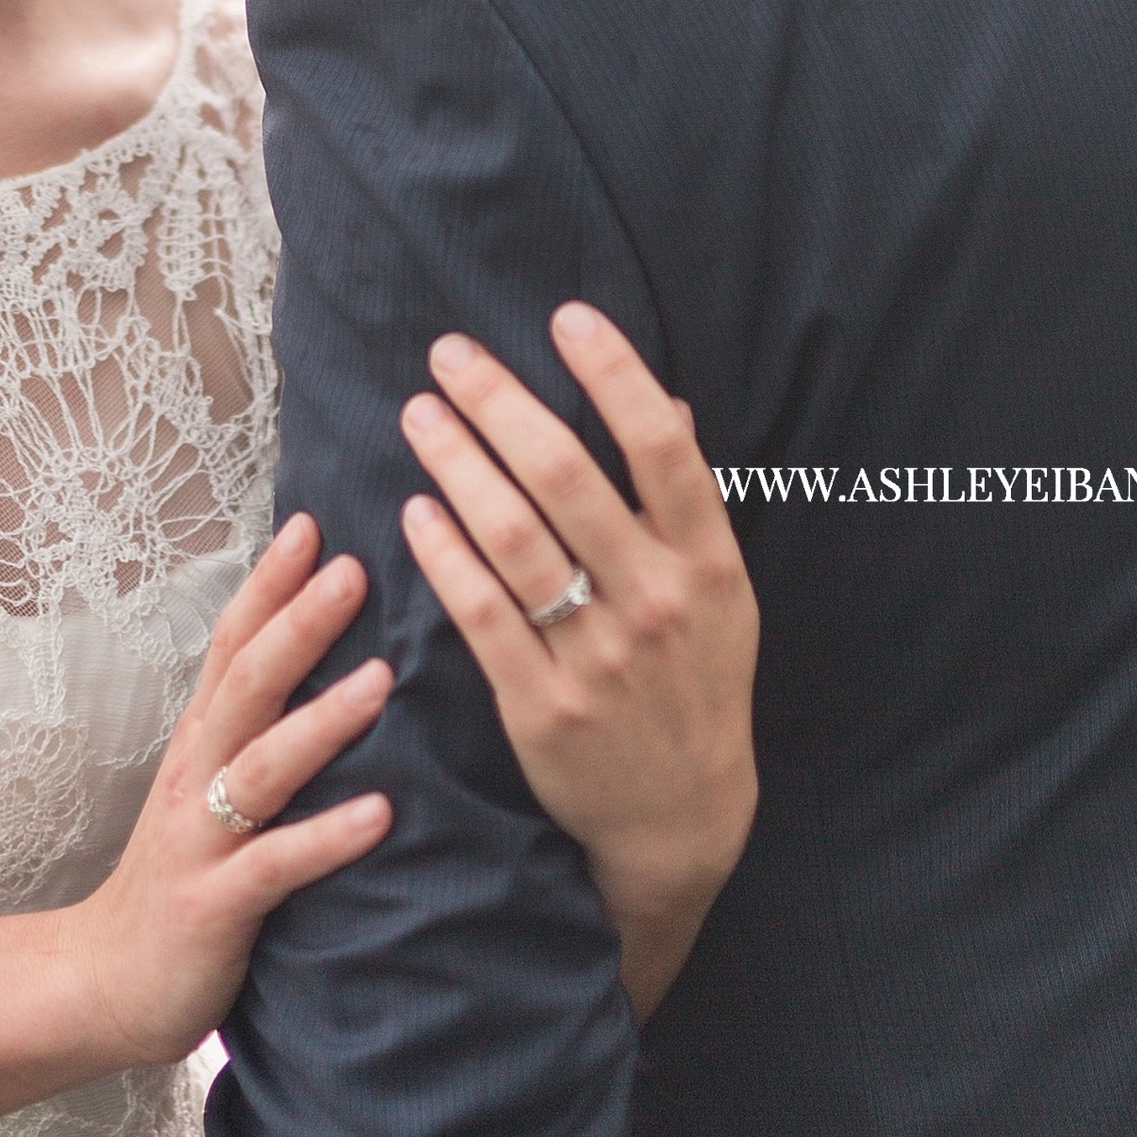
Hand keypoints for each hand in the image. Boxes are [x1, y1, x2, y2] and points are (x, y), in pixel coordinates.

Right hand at [70, 514, 391, 1066]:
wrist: (101, 983)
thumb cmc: (178, 882)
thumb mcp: (210, 794)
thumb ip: (254, 736)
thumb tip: (318, 672)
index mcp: (200, 744)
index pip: (232, 646)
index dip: (267, 584)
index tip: (312, 522)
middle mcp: (197, 776)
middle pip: (246, 684)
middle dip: (298, 622)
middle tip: (354, 567)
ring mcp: (202, 839)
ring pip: (262, 765)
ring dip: (323, 720)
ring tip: (382, 680)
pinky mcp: (214, 904)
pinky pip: (276, 864)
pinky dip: (327, 836)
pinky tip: (380, 814)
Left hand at [400, 303, 756, 1018]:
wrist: (682, 819)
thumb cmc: (695, 684)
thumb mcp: (720, 596)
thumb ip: (688, 505)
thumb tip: (669, 403)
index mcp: (709, 565)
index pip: (665, 448)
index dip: (616, 374)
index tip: (565, 317)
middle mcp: (658, 603)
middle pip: (569, 479)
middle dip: (501, 404)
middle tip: (449, 356)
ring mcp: (600, 658)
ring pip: (515, 539)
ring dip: (457, 466)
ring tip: (418, 415)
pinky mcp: (544, 708)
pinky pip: (483, 615)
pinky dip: (446, 556)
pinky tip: (416, 510)